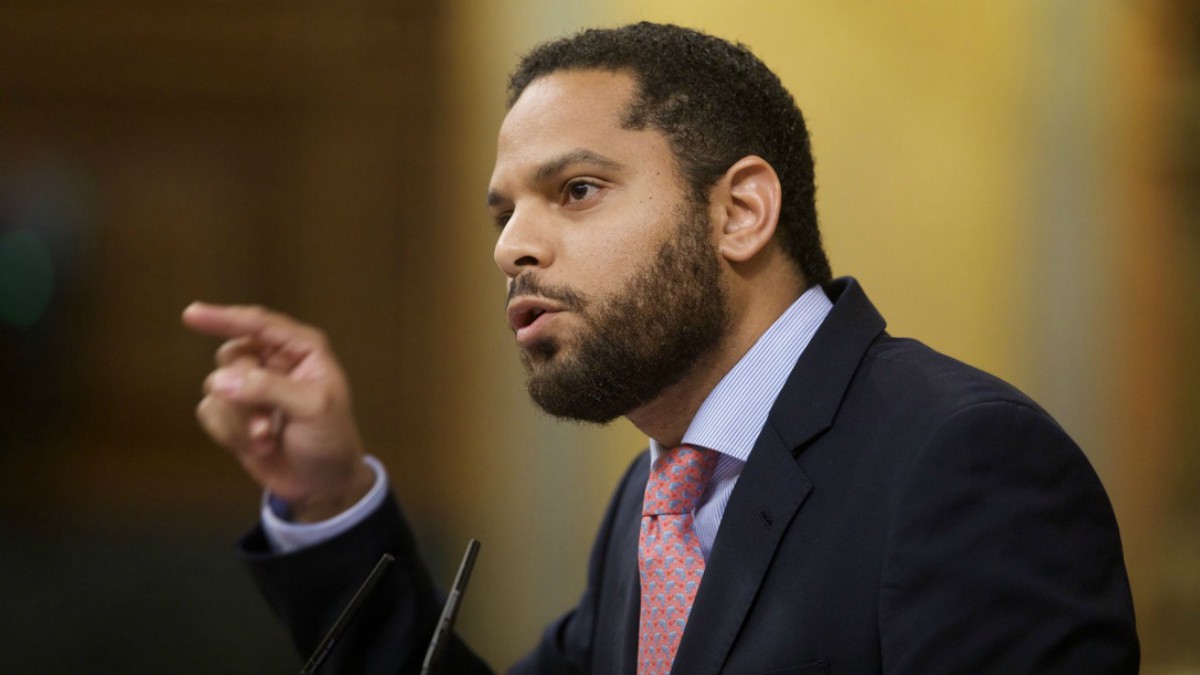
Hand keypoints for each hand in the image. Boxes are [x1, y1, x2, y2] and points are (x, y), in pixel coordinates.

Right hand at [182, 302, 375, 522]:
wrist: (321, 484)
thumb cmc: (330, 440)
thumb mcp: (313, 409)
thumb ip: (268, 388)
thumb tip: (219, 381)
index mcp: (302, 349)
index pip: (258, 324)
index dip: (224, 317)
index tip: (190, 315)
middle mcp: (274, 361)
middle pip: (232, 357)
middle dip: (244, 396)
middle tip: (266, 425)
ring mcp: (251, 387)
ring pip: (217, 387)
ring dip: (240, 421)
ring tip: (268, 439)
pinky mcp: (234, 413)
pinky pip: (210, 412)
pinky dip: (229, 433)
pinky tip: (256, 446)